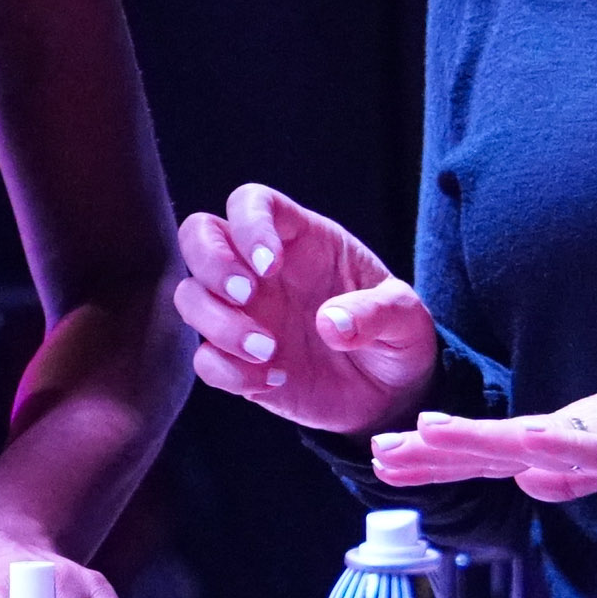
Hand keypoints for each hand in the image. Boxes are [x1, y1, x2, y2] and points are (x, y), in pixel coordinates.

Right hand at [172, 183, 439, 435]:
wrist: (390, 394)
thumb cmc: (396, 336)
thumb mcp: (406, 319)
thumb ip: (378, 313)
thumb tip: (331, 324)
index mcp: (301, 240)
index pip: (252, 203)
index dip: (249, 224)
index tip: (270, 266)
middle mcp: (261, 271)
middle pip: (199, 234)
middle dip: (210, 262)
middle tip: (245, 295)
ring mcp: (244, 314)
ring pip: (190, 296)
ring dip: (217, 322)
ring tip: (268, 351)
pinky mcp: (236, 360)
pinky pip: (204, 358)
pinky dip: (227, 371)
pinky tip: (273, 381)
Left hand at [374, 331, 596, 502]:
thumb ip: (591, 467)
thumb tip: (528, 480)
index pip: (511, 448)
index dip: (451, 454)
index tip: (393, 458)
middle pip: (515, 440)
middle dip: (446, 449)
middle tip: (380, 453)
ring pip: (556, 438)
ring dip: (491, 440)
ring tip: (429, 438)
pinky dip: (580, 452)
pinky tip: (535, 455)